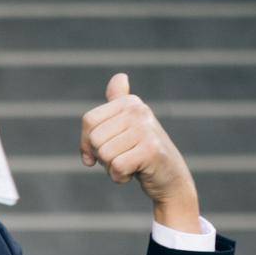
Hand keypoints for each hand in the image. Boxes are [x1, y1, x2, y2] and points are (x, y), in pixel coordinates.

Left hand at [79, 72, 197, 218]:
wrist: (169, 177)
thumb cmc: (141, 153)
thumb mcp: (127, 126)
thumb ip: (118, 102)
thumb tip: (120, 77)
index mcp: (129, 102)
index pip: (89, 121)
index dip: (86, 144)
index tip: (96, 154)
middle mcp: (138, 110)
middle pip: (95, 139)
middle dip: (102, 158)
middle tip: (121, 158)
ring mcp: (145, 129)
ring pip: (105, 154)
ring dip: (112, 168)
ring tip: (130, 165)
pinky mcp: (151, 150)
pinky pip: (117, 167)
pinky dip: (120, 177)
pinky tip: (135, 172)